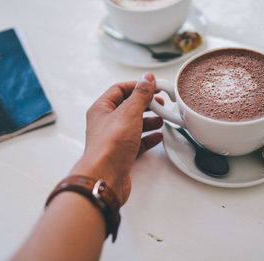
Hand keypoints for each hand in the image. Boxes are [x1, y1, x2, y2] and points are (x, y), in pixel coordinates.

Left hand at [70, 73, 162, 204]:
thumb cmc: (110, 146)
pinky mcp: (121, 154)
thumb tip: (147, 79)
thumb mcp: (129, 113)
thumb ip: (140, 95)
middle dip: (146, 104)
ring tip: (162, 119)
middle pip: (128, 107)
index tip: (153, 86)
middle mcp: (105, 123)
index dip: (137, 86)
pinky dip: (148, 138)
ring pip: (133, 125)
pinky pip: (137, 142)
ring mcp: (113, 140)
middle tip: (160, 103)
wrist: (105, 177)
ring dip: (149, 121)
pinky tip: (158, 137)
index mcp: (102, 109)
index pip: (119, 90)